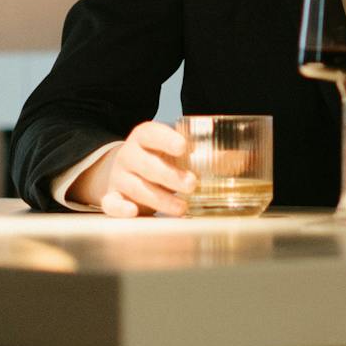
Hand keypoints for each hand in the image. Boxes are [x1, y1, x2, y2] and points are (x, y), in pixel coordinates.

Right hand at [72, 122, 193, 216]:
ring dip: (160, 199)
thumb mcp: (177, 152)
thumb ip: (203, 155)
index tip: (183, 147)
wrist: (128, 172)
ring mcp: (119, 176)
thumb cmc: (161, 159)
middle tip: (192, 184)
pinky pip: (111, 203)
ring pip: (136, 187)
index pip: (152, 133)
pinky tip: (133, 212)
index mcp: (144, 137)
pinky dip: (119, 209)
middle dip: (169, 175)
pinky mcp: (112, 197)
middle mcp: (129, 154)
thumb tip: (235, 160)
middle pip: (146, 164)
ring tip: (182, 207)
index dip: (166, 139)